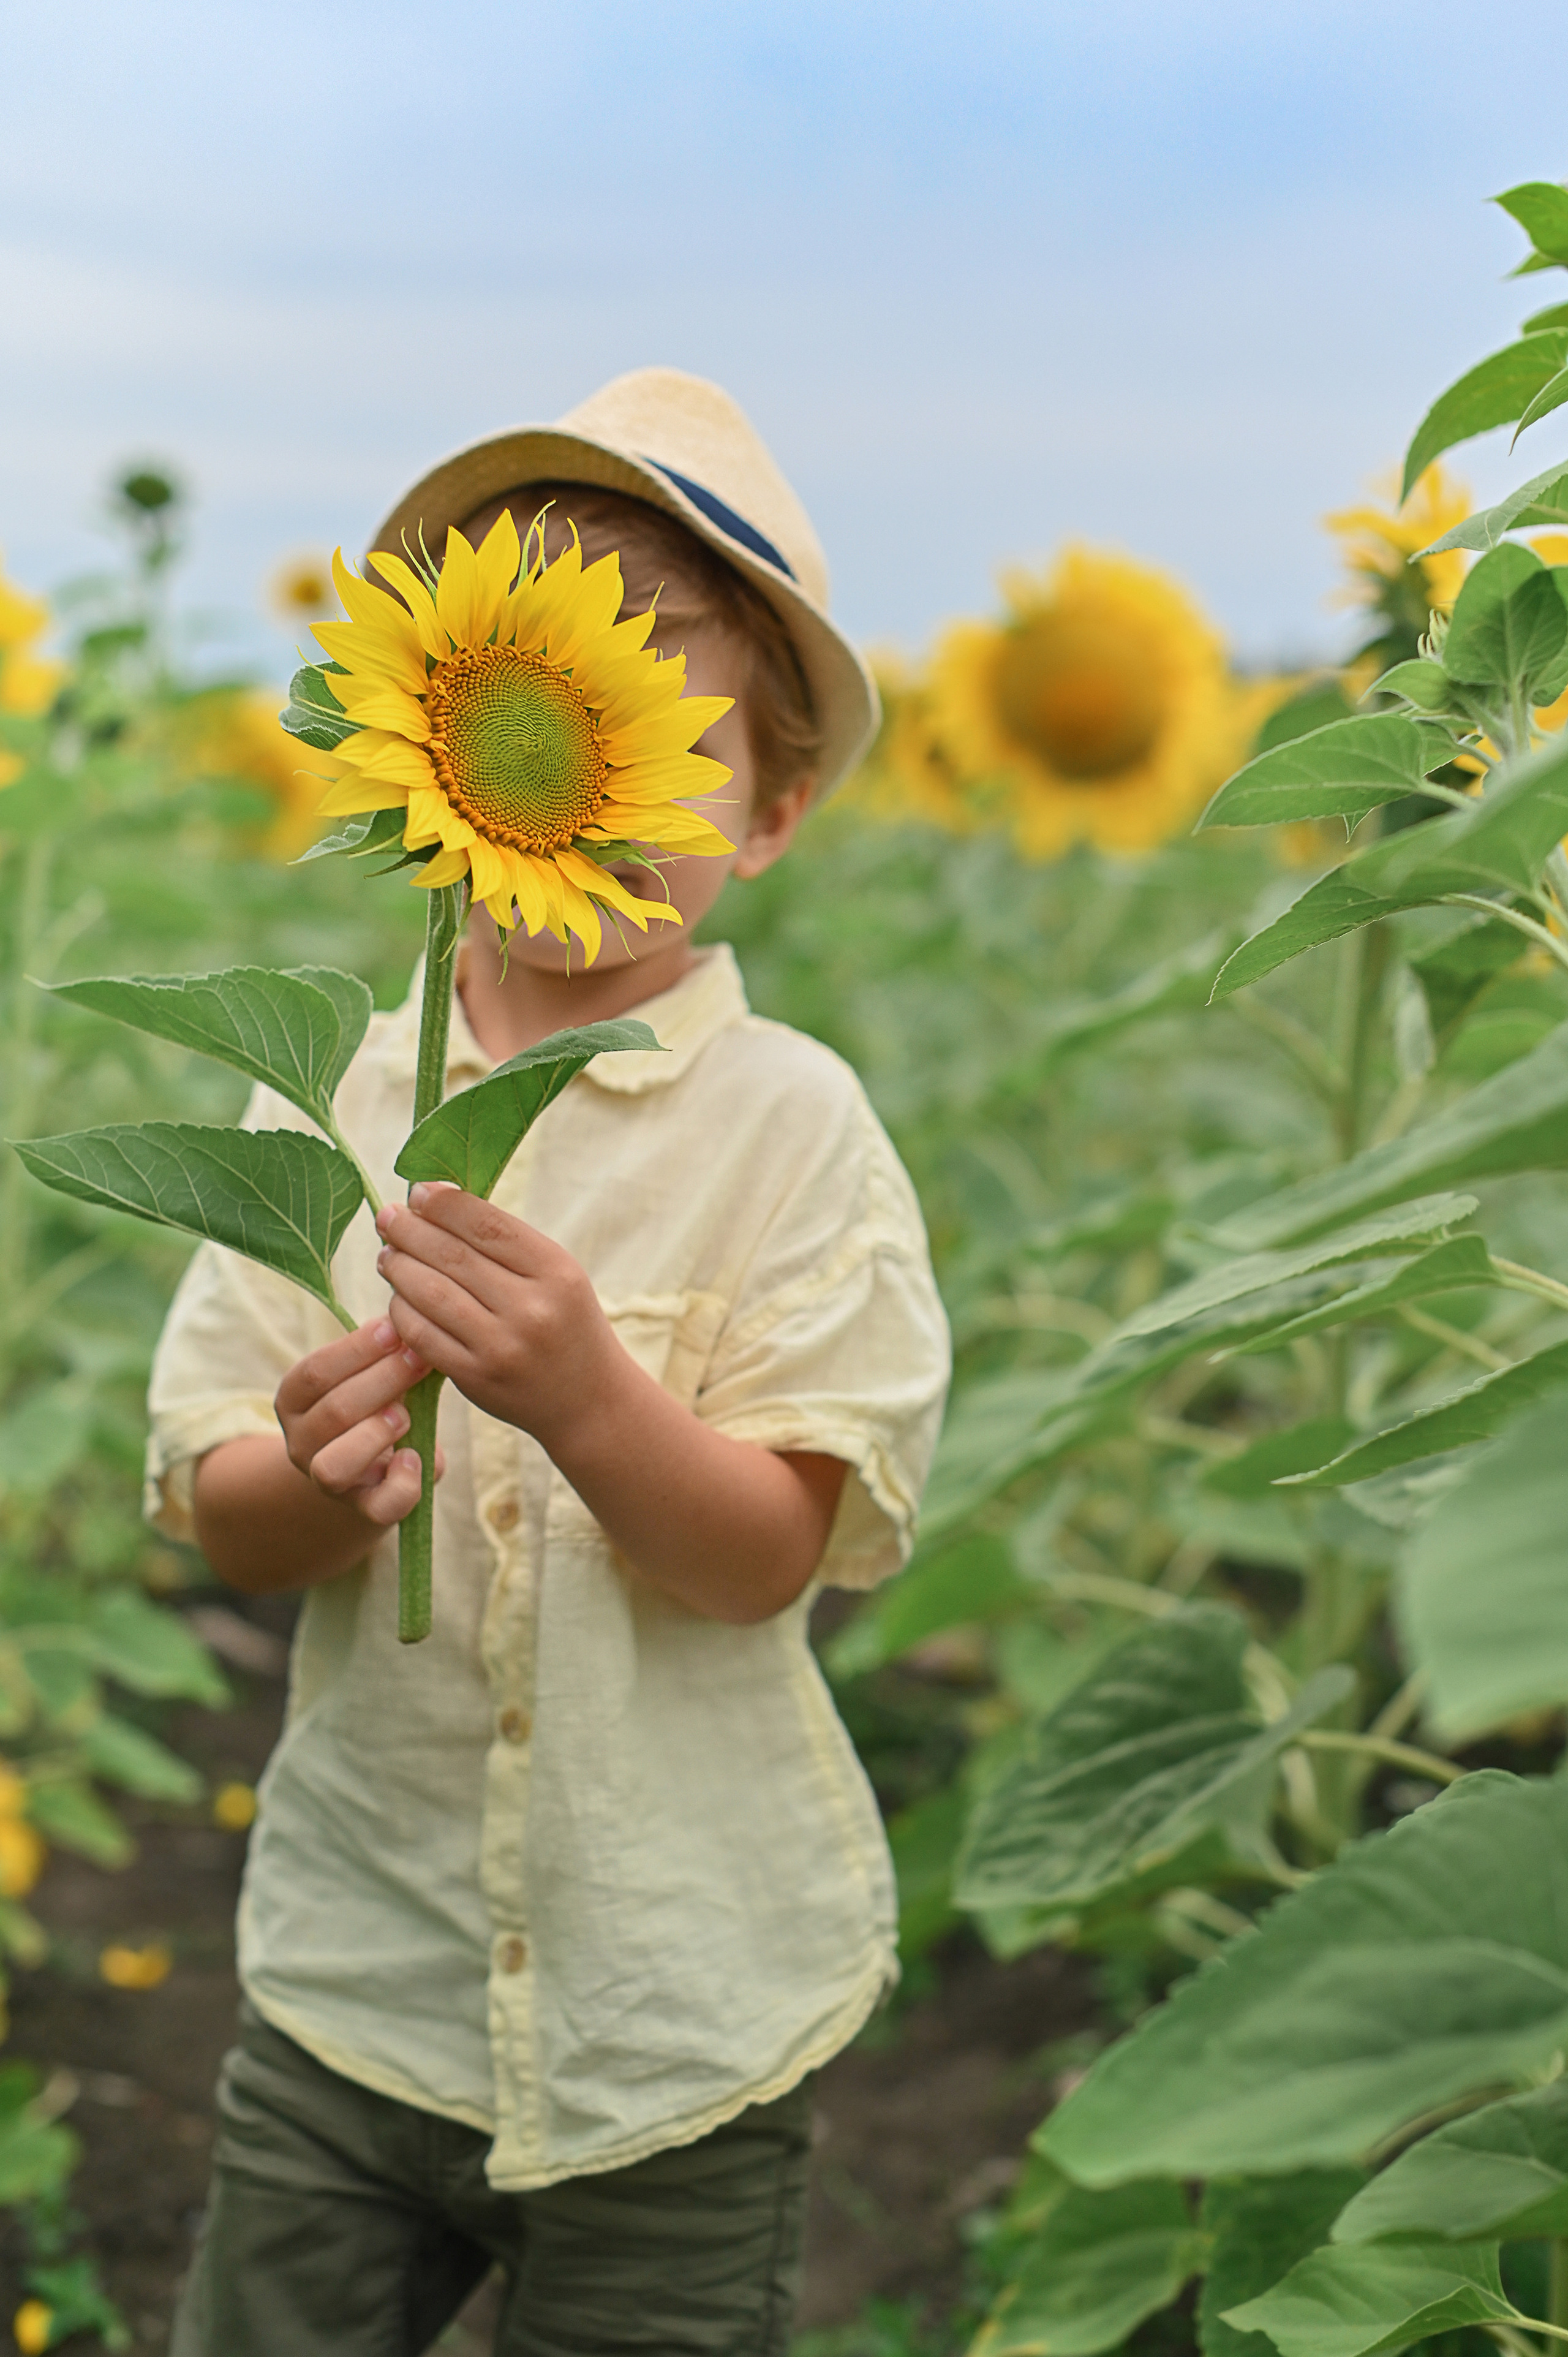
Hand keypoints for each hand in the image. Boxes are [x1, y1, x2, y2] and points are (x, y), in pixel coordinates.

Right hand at [273, 1319, 445, 1528]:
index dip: (355, 1349)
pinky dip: (402, 1484)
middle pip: (333, 1412)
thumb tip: (407, 1319)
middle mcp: (302, 1443)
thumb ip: (382, 1353)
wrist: (370, 1468)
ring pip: (334, 1466)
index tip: (393, 1327)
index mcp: (295, 1401)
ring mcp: (329, 1482)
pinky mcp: (365, 1509)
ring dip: (375, 1434)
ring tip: (406, 1414)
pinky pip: (379, 1507)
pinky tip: (417, 1457)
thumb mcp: (368, 1375)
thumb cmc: (374, 1405)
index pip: (313, 1373)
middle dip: (382, 1380)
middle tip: (418, 1358)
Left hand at [373, 1186, 616, 1446]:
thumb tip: (436, 1201)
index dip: (443, 1204)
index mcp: (555, 1272)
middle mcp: (531, 1308)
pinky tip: (398, 1296)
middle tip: (388, 1217)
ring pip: (430, 1293)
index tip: (417, 1192)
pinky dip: (401, 1310)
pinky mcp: (477, 1378)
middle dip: (410, 1230)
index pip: (486, 1224)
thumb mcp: (557, 1274)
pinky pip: (422, 1335)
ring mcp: (502, 1346)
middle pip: (452, 1255)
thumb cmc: (564, 1323)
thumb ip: (506, 1243)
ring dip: (399, 1267)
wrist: (588, 1399)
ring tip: (388, 1255)